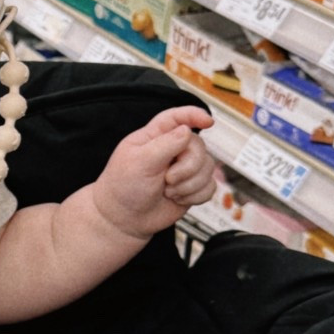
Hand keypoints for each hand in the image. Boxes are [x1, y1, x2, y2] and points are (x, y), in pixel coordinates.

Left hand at [90, 106, 216, 239]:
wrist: (124, 219)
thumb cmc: (123, 187)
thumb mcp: (139, 162)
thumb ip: (165, 145)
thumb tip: (187, 130)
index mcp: (155, 136)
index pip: (177, 117)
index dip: (194, 115)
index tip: (208, 121)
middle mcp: (172, 149)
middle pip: (199, 147)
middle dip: (187, 168)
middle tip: (167, 180)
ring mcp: (184, 168)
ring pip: (207, 168)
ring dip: (189, 185)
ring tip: (168, 192)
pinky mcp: (192, 187)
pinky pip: (210, 186)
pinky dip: (195, 196)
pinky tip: (177, 199)